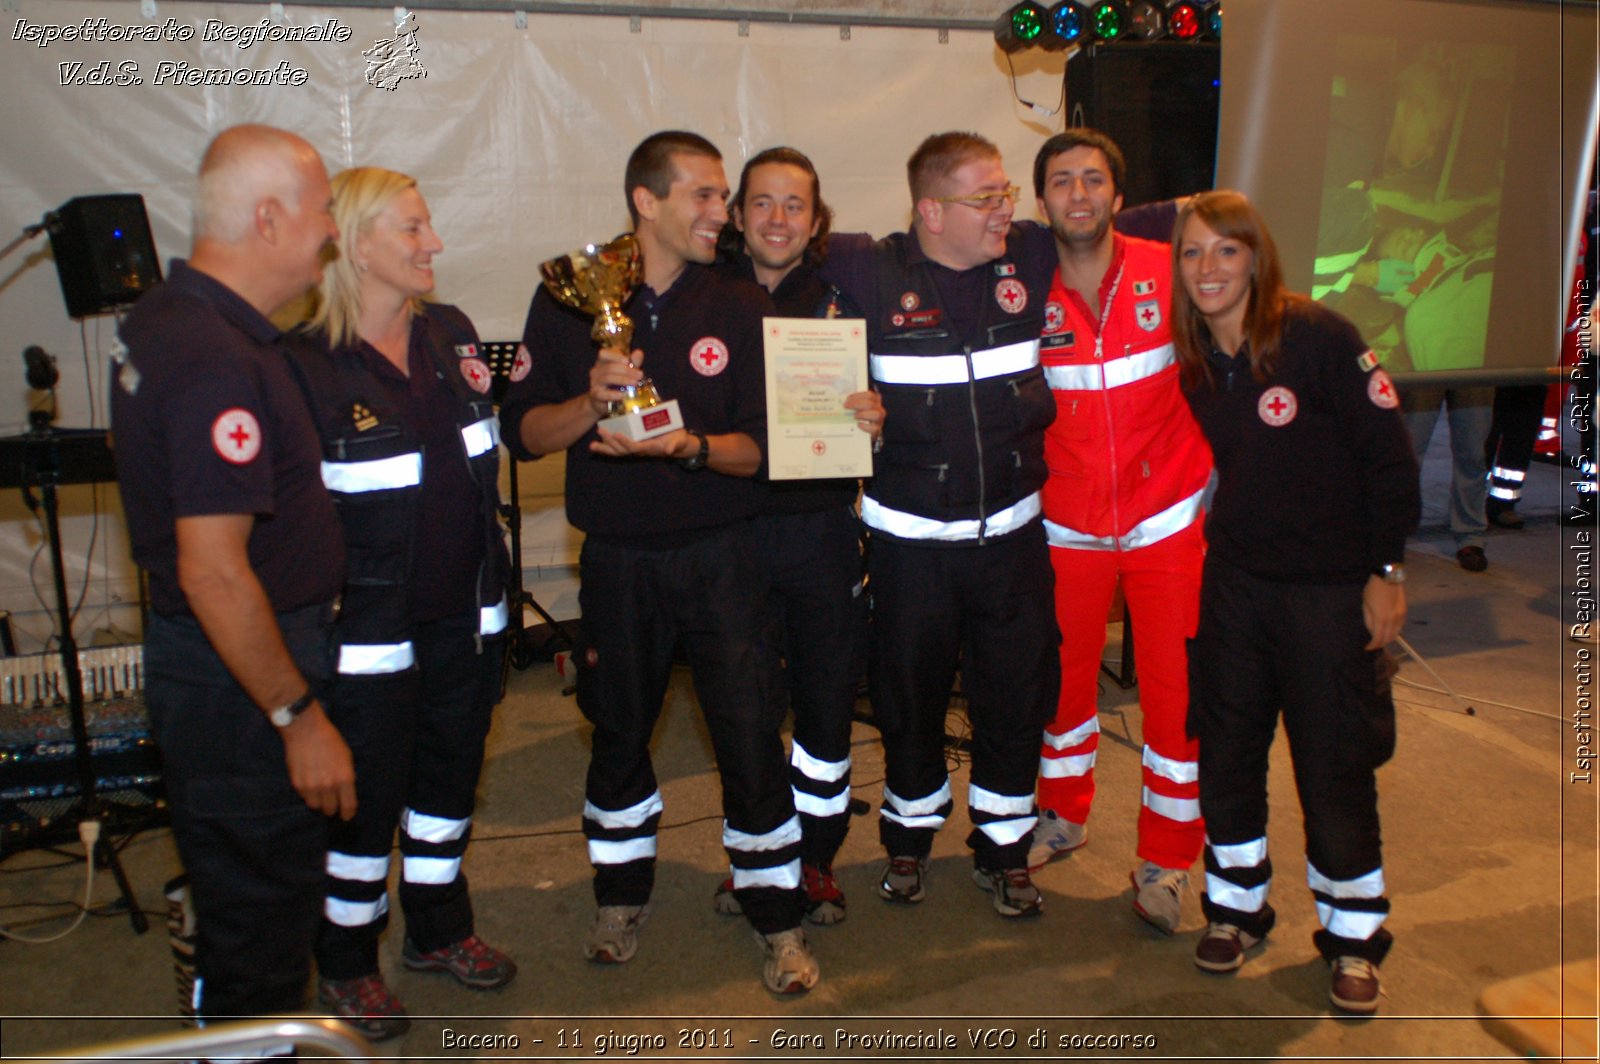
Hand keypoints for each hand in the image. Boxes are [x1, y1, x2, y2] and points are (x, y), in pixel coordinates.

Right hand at [279, 702, 356, 818]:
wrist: (306, 731)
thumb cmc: (330, 741)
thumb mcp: (346, 757)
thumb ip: (346, 777)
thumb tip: (345, 792)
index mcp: (344, 778)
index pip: (348, 806)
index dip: (348, 813)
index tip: (346, 816)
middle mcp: (329, 785)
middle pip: (330, 809)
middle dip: (332, 808)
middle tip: (332, 804)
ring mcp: (311, 786)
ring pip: (316, 806)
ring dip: (319, 802)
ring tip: (320, 792)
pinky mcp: (298, 784)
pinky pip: (305, 797)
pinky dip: (308, 794)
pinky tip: (310, 783)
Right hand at [587, 346, 644, 416]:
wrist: (605, 403)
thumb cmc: (617, 384)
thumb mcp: (627, 372)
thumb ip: (633, 363)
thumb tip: (639, 352)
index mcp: (602, 362)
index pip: (604, 354)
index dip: (615, 356)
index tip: (628, 361)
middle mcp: (596, 371)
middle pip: (610, 367)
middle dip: (626, 370)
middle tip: (640, 375)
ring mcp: (594, 383)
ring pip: (607, 378)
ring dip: (623, 380)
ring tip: (635, 383)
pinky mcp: (595, 395)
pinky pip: (603, 394)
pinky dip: (614, 394)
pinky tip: (623, 395)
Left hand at [590, 426, 691, 459]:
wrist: (677, 443)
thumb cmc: (678, 440)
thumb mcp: (679, 441)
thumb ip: (674, 445)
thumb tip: (669, 450)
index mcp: (650, 448)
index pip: (635, 447)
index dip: (626, 442)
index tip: (617, 434)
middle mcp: (640, 450)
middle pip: (622, 449)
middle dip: (610, 442)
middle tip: (600, 431)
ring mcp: (635, 448)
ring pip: (617, 451)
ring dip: (605, 447)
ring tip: (592, 444)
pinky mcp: (632, 445)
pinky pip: (617, 449)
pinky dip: (606, 448)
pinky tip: (595, 445)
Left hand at [845, 389, 884, 439]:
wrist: (862, 435)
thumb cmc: (857, 418)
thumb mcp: (855, 409)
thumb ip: (851, 404)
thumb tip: (842, 401)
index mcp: (874, 402)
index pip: (870, 395)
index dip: (858, 396)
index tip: (847, 399)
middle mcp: (878, 410)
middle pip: (871, 404)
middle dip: (857, 404)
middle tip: (845, 406)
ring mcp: (879, 420)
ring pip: (877, 415)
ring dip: (863, 414)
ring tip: (854, 416)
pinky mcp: (877, 431)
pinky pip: (875, 428)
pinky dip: (866, 426)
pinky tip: (859, 425)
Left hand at [1361, 576, 1406, 650]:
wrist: (1388, 577)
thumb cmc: (1373, 590)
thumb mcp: (1365, 605)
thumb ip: (1369, 620)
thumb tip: (1372, 631)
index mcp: (1381, 619)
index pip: (1378, 639)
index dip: (1372, 645)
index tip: (1367, 648)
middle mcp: (1393, 620)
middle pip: (1388, 638)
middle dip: (1380, 644)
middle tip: (1373, 644)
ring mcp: (1400, 616)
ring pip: (1396, 634)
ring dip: (1388, 638)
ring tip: (1381, 638)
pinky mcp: (1405, 612)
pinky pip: (1400, 626)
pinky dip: (1394, 631)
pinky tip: (1389, 630)